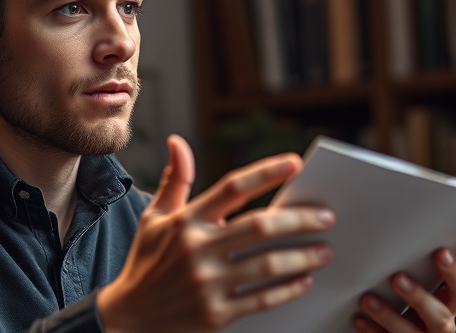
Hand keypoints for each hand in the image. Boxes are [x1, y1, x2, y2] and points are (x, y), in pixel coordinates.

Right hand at [98, 134, 334, 332]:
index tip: (296, 162)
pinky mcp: (215, 314)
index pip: (232, 187)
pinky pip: (262, 299)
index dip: (266, 172)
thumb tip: (177, 141)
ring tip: (324, 250)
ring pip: (268, 265)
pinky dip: (288, 289)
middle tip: (327, 216)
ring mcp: (207, 283)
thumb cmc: (146, 262)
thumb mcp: (155, 218)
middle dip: (300, 218)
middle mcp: (197, 249)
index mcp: (186, 220)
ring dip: (302, 256)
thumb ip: (175, 180)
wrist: (128, 320)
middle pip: (260, 225)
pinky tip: (304, 280)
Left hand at [353, 234, 455, 332]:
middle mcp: (441, 319)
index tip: (442, 251)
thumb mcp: (417, 268)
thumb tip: (423, 211)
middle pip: (441, 313)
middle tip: (398, 278)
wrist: (394, 326)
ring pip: (413, 332)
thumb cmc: (404, 288)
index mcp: (449, 297)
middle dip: (420, 296)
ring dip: (390, 316)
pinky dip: (373, 331)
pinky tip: (359, 319)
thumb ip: (420, 250)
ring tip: (368, 299)